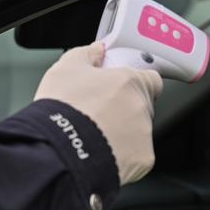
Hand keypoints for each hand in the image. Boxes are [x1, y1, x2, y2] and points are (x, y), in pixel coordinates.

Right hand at [34, 42, 162, 184]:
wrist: (59, 151)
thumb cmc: (63, 110)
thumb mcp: (66, 69)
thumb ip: (87, 54)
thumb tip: (98, 50)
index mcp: (129, 81)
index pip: (151, 78)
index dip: (136, 82)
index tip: (122, 88)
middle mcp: (142, 107)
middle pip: (142, 107)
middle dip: (125, 110)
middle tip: (100, 114)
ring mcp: (144, 135)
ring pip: (139, 132)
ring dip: (124, 134)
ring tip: (96, 136)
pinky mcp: (143, 160)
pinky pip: (137, 157)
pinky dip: (124, 157)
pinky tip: (102, 153)